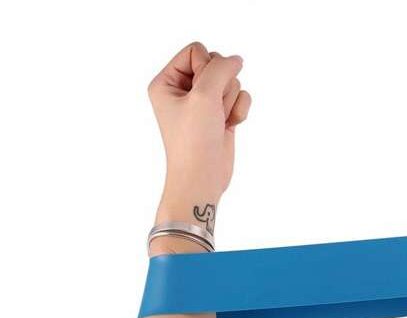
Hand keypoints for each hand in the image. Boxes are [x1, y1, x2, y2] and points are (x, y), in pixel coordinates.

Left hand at [147, 42, 251, 237]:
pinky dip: (239, 110)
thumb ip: (221, 68)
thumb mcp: (204, 96)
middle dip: (221, 86)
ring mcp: (203, 103)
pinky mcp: (220, 115)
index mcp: (166, 82)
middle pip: (216, 64)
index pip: (196, 51)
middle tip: (211, 110)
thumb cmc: (193, 141)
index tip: (202, 93)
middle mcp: (183, 90)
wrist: (202, 177)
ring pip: (230, 81)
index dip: (207, 67)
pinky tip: (229, 126)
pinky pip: (240, 97)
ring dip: (230, 101)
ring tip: (217, 121)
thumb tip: (236, 60)